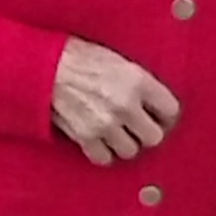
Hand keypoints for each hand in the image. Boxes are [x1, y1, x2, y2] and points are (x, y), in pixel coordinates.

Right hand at [52, 39, 180, 166]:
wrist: (44, 65)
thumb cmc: (79, 57)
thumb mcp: (118, 61)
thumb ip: (139, 83)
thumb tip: (154, 103)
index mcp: (137, 80)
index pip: (171, 110)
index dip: (165, 115)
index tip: (160, 116)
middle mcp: (125, 104)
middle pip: (154, 137)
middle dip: (147, 132)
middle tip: (139, 126)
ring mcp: (105, 123)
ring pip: (130, 150)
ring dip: (124, 143)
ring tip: (117, 132)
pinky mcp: (85, 136)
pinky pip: (104, 157)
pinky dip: (103, 151)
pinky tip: (100, 140)